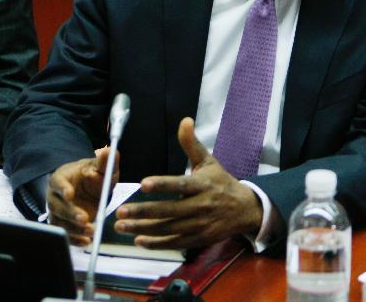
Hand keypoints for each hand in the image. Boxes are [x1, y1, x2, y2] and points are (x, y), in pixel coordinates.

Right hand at [47, 146, 118, 246]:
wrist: (90, 186)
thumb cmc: (94, 175)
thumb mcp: (103, 168)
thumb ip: (106, 161)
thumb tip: (110, 151)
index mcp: (61, 178)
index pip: (57, 182)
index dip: (62, 188)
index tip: (70, 194)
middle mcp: (55, 196)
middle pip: (57, 206)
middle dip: (70, 213)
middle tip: (85, 218)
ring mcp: (57, 211)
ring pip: (59, 222)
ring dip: (73, 229)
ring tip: (90, 231)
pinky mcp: (63, 224)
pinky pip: (64, 233)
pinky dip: (74, 240)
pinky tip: (86, 242)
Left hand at [113, 118, 265, 249]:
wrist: (244, 209)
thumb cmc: (221, 183)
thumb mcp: (209, 162)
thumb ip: (192, 144)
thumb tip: (184, 121)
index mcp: (203, 185)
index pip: (181, 184)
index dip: (162, 185)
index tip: (143, 184)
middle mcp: (201, 205)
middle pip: (169, 210)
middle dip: (144, 212)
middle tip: (120, 211)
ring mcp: (200, 224)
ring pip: (168, 228)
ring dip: (143, 228)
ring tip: (121, 226)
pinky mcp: (198, 238)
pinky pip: (174, 242)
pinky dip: (156, 243)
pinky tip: (138, 240)